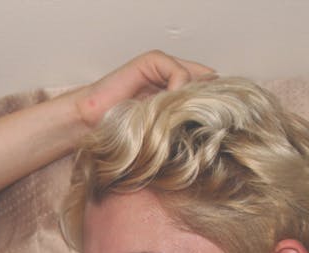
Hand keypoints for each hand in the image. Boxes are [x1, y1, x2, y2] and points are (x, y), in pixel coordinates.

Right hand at [74, 50, 214, 127]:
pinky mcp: (152, 61)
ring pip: (196, 79)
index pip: (210, 95)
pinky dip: (178, 89)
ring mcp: (164, 67)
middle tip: (206, 123)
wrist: (91, 124)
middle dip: (207, 104)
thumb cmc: (123, 133)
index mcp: (177, 96)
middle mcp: (173, 78)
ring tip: (182, 119)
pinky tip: (167, 106)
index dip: (215, 108)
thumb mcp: (163, 135)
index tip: (216, 127)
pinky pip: (179, 73)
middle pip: (207, 85)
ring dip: (191, 100)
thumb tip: (217, 124)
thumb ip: (186, 123)